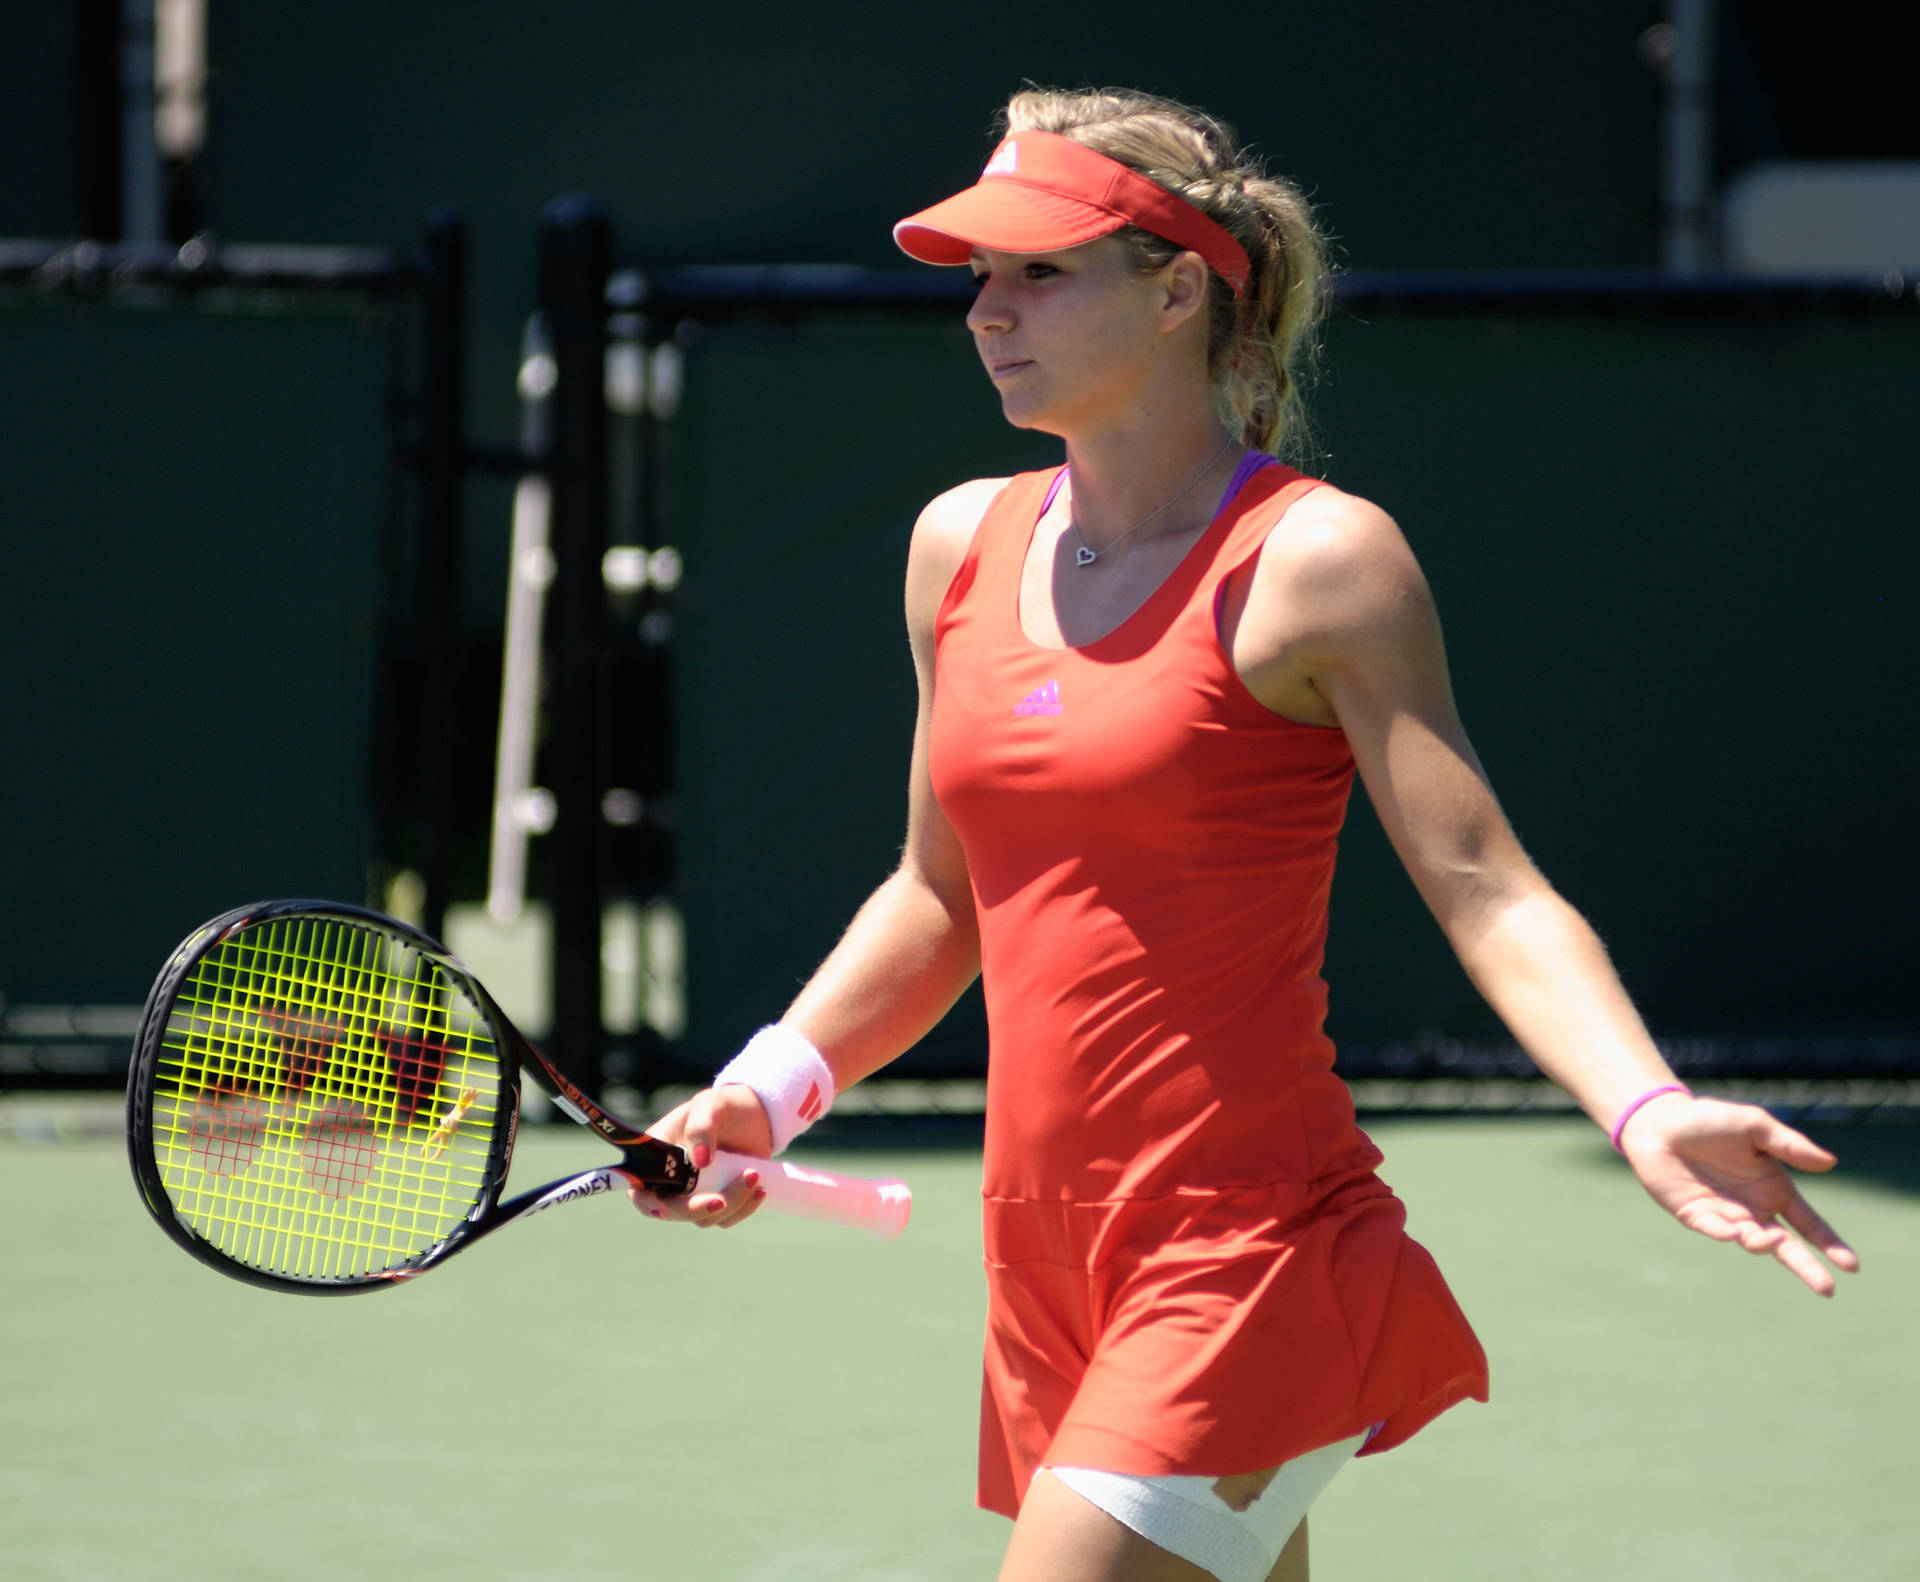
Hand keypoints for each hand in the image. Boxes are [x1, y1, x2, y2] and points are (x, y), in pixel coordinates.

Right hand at [628, 1084, 774, 1229]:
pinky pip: (726, 1217)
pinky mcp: (719, 1200)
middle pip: (673, 1210)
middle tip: (722, 1201)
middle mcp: (672, 1179)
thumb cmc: (725, 1106)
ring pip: (704, 1217)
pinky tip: (760, 1190)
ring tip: (754, 1175)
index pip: (639, 1187)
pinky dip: (743, 1209)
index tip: (664, 1210)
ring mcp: (695, 1193)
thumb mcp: (711, 1105)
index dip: (647, 1202)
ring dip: (730, 1203)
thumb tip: (700, 1162)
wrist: (756, 1115)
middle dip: (697, 1209)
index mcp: (657, 1156)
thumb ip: (701, 1127)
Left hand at [1620, 1092, 1858, 1295]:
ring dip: (1760, 1243)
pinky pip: (1713, 1230)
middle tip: (1827, 1289)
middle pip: (1786, 1246)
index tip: (1851, 1265)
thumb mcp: (1754, 1126)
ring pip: (1751, 1241)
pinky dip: (1723, 1233)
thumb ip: (1788, 1144)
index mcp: (1775, 1189)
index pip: (1810, 1223)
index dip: (1830, 1243)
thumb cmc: (1710, 1121)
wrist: (1660, 1123)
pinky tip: (1733, 1232)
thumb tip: (1830, 1162)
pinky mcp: (1695, 1216)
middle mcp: (1754, 1208)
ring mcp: (1726, 1215)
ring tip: (1762, 1240)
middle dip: (1806, 1267)